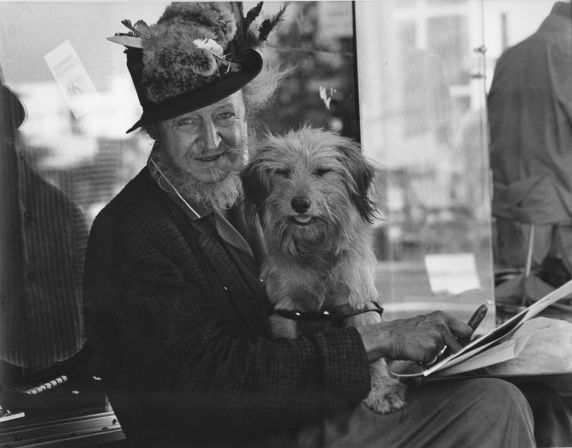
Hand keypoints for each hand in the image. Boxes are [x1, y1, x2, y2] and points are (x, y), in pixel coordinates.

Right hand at [357, 311, 472, 362]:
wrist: (389, 336)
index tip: (467, 342)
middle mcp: (442, 325)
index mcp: (441, 317)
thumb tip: (461, 338)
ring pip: (447, 353)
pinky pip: (435, 360)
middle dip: (458, 347)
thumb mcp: (426, 323)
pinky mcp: (431, 350)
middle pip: (463, 342)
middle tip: (446, 350)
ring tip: (422, 348)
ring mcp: (437, 337)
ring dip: (438, 355)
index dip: (466, 338)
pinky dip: (428, 360)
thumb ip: (442, 328)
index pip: (466, 329)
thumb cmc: (407, 332)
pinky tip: (417, 353)